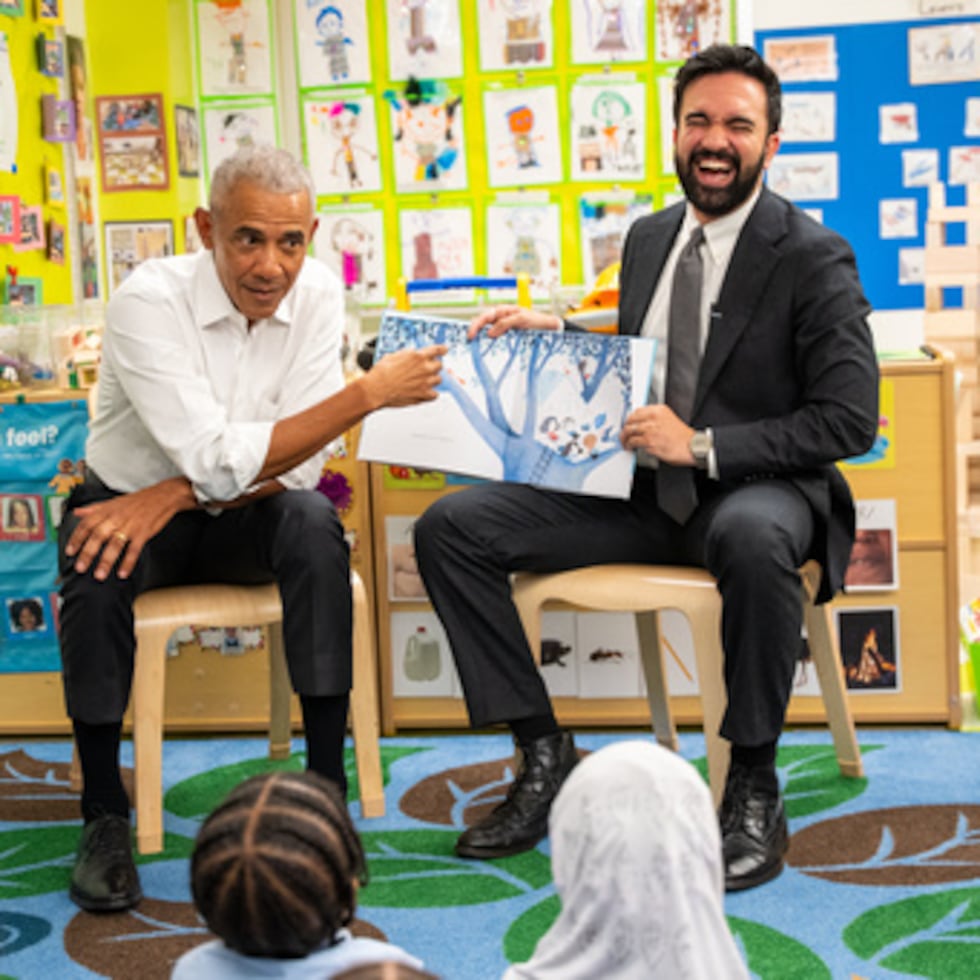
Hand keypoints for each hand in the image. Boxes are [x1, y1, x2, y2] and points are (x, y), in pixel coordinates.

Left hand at [64, 477, 195, 581]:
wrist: (164, 496)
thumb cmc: (139, 500)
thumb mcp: (114, 501)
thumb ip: (94, 509)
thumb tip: (77, 513)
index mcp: (107, 510)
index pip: (87, 524)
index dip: (76, 538)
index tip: (70, 551)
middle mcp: (117, 518)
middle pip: (98, 536)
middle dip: (88, 553)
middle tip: (80, 568)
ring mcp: (131, 525)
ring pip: (115, 544)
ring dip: (106, 561)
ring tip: (99, 575)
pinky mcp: (144, 532)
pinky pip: (134, 549)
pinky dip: (128, 562)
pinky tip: (123, 573)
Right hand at [364, 344, 445, 408]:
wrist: (375, 389)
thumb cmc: (381, 373)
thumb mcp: (394, 356)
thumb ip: (408, 354)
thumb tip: (413, 353)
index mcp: (418, 356)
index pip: (438, 350)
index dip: (442, 350)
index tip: (444, 350)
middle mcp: (425, 368)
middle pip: (440, 365)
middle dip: (433, 366)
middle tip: (425, 369)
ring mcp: (426, 382)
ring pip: (439, 379)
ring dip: (432, 380)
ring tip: (422, 381)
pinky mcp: (424, 395)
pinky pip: (435, 394)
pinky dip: (431, 393)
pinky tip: (423, 392)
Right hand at [467, 305, 560, 340]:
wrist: (547, 326)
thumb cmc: (535, 320)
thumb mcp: (521, 319)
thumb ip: (505, 324)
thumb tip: (489, 333)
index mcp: (502, 310)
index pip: (484, 317)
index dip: (476, 325)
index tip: (471, 336)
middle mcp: (500, 317)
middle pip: (483, 323)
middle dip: (474, 330)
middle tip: (469, 341)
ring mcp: (503, 326)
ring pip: (487, 330)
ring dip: (480, 337)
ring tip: (474, 344)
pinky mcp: (507, 334)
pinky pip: (495, 337)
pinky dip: (489, 342)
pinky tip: (485, 347)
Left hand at [620, 406, 694, 465]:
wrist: (692, 446)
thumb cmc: (682, 437)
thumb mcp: (669, 419)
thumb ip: (655, 419)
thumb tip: (642, 424)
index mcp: (659, 410)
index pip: (637, 411)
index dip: (630, 419)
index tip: (628, 424)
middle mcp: (654, 418)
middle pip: (631, 420)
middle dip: (625, 427)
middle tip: (624, 433)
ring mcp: (651, 429)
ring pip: (629, 430)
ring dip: (624, 437)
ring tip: (624, 441)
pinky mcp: (649, 441)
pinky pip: (633, 441)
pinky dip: (629, 445)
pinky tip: (629, 447)